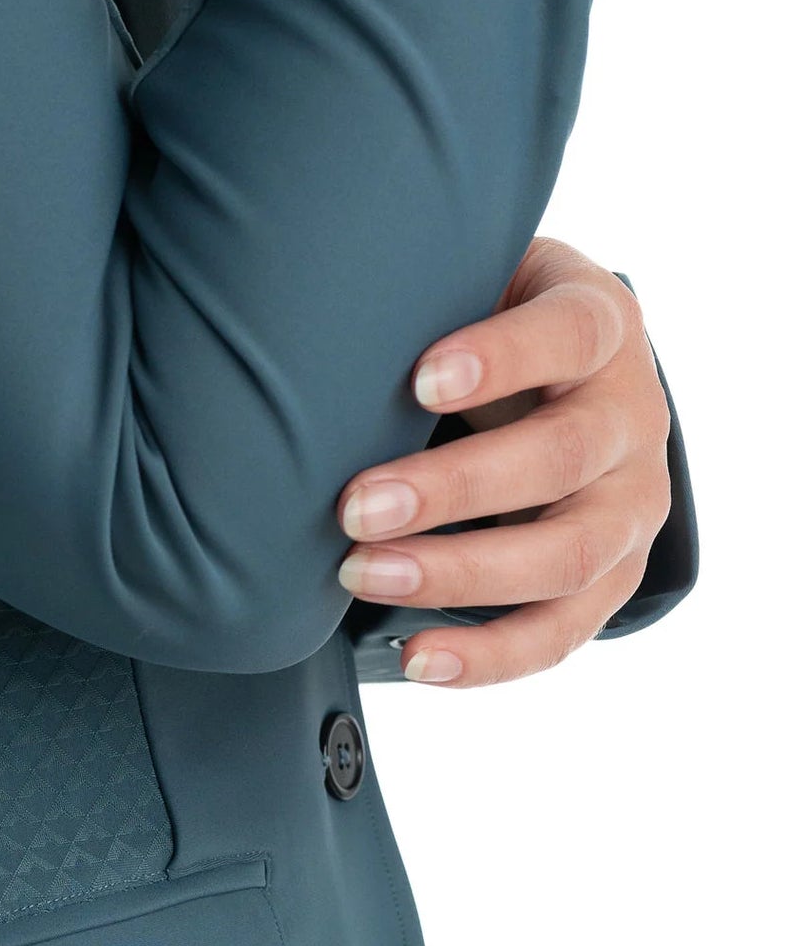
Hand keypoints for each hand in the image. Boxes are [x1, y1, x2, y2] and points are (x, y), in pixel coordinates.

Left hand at [335, 237, 674, 687]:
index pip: (570, 334)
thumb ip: (427, 294)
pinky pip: (561, 631)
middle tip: (354, 507)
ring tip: (364, 575)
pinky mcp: (612, 576)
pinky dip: (489, 656)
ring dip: (457, 574)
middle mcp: (632, 416)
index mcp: (602, 325)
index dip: (502, 359)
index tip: (419, 381)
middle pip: (563, 457)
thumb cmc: (490, 329)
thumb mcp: (473, 286)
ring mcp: (631, 504)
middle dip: (452, 489)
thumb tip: (312, 320)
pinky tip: (418, 659)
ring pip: (566, 555)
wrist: (562, 383)